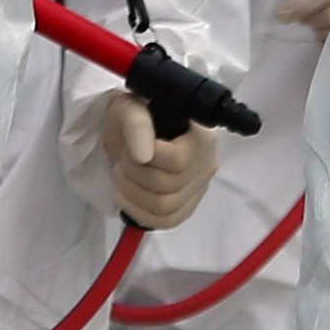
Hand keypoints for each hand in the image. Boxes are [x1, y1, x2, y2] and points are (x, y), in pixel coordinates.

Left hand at [97, 88, 220, 231]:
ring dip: (132, 193)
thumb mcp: (129, 108)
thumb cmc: (134, 113)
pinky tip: (128, 196)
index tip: (129, 147)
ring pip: (165, 207)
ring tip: (124, 176)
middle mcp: (206, 163)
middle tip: (122, 160)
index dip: (143, 159)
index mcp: (201, 136)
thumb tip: (143, 156)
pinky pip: (167, 222)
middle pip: (169, 187)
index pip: (178, 161)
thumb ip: (137, 126)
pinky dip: (140, 213)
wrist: (133, 132)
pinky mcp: (187, 206)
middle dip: (132, 175)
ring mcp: (198, 187)